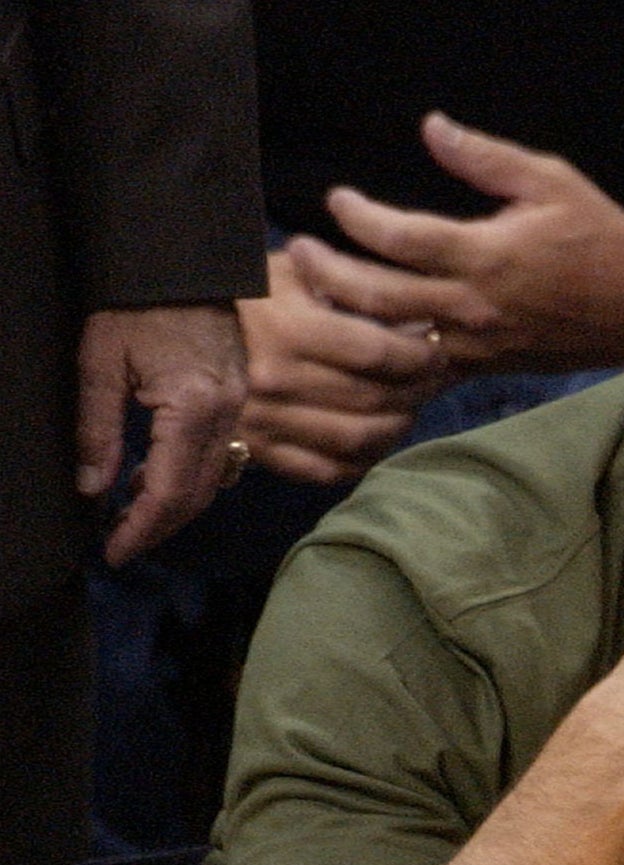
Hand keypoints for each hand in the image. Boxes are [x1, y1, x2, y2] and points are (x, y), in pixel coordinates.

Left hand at [77, 305, 247, 565]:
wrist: (180, 261)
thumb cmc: (134, 303)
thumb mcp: (100, 362)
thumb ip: (97, 429)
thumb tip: (93, 488)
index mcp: (193, 406)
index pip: (170, 489)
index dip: (141, 528)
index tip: (114, 552)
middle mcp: (226, 415)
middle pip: (197, 495)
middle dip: (158, 528)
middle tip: (120, 547)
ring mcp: (237, 409)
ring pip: (211, 481)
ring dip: (172, 507)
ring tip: (129, 517)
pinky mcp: (237, 401)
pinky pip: (216, 457)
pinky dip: (185, 479)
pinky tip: (151, 479)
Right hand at [236, 250, 448, 484]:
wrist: (166, 325)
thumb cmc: (242, 291)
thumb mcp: (288, 270)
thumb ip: (346, 283)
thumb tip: (412, 307)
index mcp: (288, 329)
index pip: (378, 353)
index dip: (419, 354)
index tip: (436, 347)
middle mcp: (276, 380)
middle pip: (374, 399)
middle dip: (416, 390)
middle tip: (432, 380)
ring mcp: (265, 420)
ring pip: (358, 439)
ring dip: (396, 426)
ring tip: (409, 407)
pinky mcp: (259, 450)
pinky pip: (327, 470)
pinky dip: (362, 460)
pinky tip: (376, 440)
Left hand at [305, 112, 623, 375]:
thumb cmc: (597, 238)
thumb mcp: (550, 180)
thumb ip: (485, 157)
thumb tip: (432, 128)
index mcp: (485, 254)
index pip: (398, 237)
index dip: (357, 217)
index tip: (337, 200)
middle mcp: (473, 304)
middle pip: (378, 296)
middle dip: (329, 273)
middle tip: (298, 252)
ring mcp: (477, 342)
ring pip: (393, 339)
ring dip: (348, 320)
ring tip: (317, 296)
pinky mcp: (485, 365)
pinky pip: (423, 368)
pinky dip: (386, 357)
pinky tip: (362, 341)